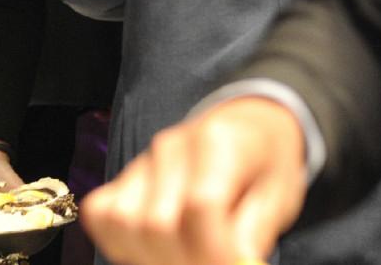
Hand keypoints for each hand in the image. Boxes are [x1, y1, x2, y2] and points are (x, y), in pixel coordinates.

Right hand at [82, 97, 306, 264]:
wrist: (245, 129)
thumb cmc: (265, 165)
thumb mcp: (280, 197)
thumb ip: (255, 234)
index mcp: (217, 143)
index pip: (200, 206)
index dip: (215, 252)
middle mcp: (170, 147)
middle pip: (156, 224)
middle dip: (186, 262)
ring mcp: (141, 161)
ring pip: (124, 223)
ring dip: (152, 256)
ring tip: (186, 260)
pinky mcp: (122, 177)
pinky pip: (101, 214)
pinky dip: (121, 242)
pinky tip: (155, 251)